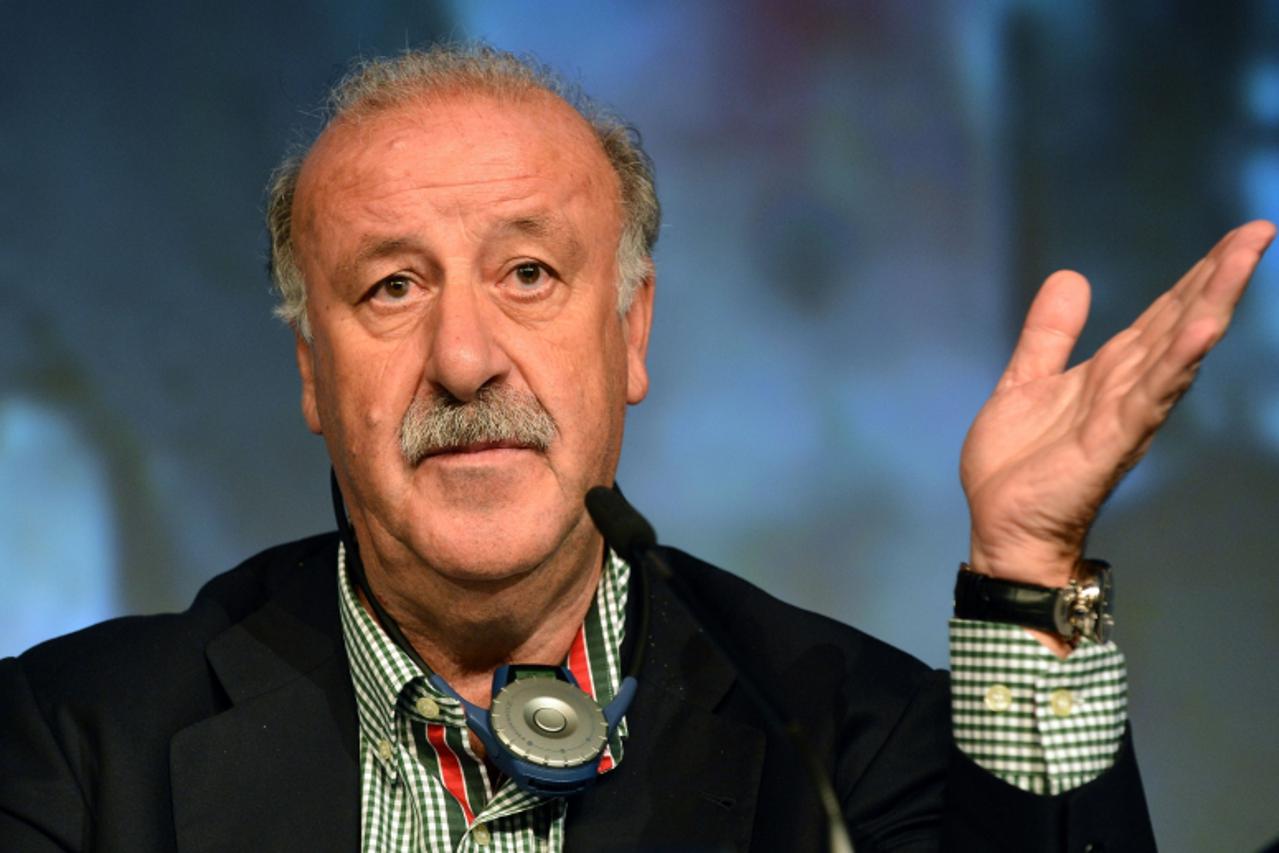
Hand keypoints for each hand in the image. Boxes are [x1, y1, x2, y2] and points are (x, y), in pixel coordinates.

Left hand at [961, 221, 1274, 588]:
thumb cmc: (1019, 468)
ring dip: (1209, 305)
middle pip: (1180, 322)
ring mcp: (1124, 414)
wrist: (1004, 529)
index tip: (1239, 234)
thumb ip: (1050, 334)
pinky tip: (1202, 332)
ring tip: (1243, 260)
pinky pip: (1150, 397)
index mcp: (1109, 372)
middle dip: (1218, 276)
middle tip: (1259, 229)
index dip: (1197, 274)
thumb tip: (1070, 277)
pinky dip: (1176, 364)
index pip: (1162, 314)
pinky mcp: (1111, 443)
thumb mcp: (1026, 381)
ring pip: (1176, 351)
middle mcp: (1127, 388)